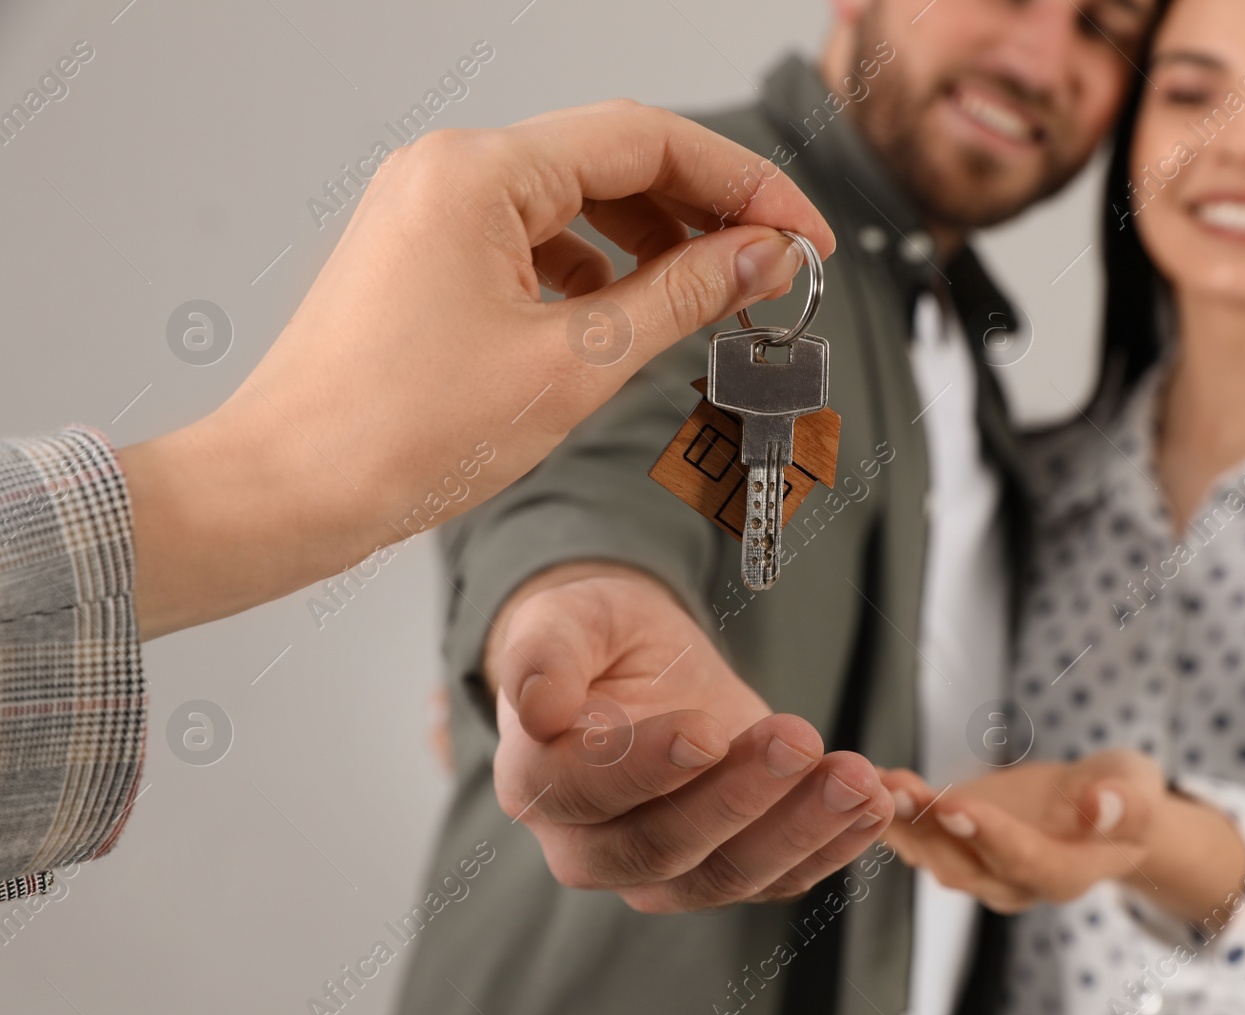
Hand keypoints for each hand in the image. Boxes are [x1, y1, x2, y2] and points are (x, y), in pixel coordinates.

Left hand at [122, 101, 834, 636]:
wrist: (289, 492)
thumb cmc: (401, 435)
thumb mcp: (575, 365)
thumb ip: (682, 295)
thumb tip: (762, 257)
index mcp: (480, 173)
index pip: (646, 139)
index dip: (743, 182)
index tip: (803, 234)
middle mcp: (450, 170)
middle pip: (613, 160)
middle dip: (704, 210)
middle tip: (775, 267)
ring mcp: (433, 208)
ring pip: (576, 200)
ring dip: (654, 241)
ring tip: (715, 295)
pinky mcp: (427, 253)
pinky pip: (534, 237)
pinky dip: (596, 268)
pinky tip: (632, 313)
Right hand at [489, 563, 894, 912]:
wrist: (637, 668)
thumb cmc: (595, 642)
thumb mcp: (565, 619)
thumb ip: (546, 654)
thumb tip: (539, 706)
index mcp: (538, 782)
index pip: (586, 792)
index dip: (646, 767)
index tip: (706, 731)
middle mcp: (591, 846)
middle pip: (664, 847)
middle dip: (741, 798)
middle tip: (799, 738)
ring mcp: (661, 870)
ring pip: (728, 875)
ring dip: (801, 830)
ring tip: (857, 779)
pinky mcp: (724, 870)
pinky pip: (778, 878)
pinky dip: (832, 847)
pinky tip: (874, 806)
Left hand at [881, 750, 1244, 922]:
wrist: (1095, 806)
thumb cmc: (1122, 796)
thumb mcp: (1139, 789)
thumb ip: (1126, 804)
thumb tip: (1101, 806)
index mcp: (1065, 875)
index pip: (1026, 864)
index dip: (991, 838)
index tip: (956, 806)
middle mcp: (1013, 883)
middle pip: (965, 864)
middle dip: (927, 828)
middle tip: (897, 792)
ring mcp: (978, 867)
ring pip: (931, 852)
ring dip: (898, 819)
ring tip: (874, 781)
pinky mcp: (952, 843)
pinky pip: (915, 833)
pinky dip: (889, 810)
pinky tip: (865, 781)